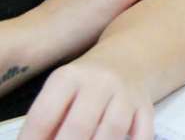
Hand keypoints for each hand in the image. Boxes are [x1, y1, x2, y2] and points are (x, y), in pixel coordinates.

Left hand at [18, 54, 152, 139]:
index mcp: (68, 78)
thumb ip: (49, 120)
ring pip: (113, 128)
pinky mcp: (145, 106)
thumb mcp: (61, 90)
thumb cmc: (84, 84)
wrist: (128, 59)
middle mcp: (99, 82)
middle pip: (79, 125)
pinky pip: (143, 131)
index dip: (32, 139)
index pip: (44, 115)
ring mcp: (126, 93)